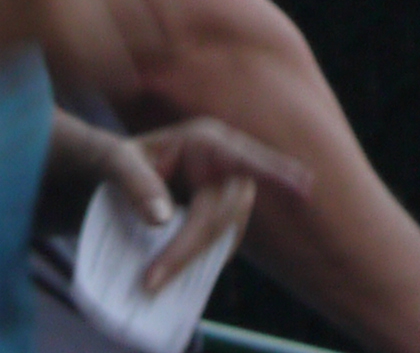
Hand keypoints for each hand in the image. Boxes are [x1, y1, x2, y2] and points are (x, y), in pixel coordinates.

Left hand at [96, 119, 308, 293]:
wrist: (115, 169)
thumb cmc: (115, 157)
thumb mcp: (114, 161)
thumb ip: (134, 182)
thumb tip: (161, 218)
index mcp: (206, 140)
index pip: (244, 159)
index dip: (277, 173)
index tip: (305, 186)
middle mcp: (225, 162)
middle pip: (225, 211)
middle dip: (192, 246)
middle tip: (152, 279)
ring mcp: (228, 187)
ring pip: (227, 230)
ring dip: (198, 256)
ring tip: (156, 277)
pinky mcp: (223, 210)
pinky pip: (224, 239)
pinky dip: (204, 256)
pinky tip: (178, 267)